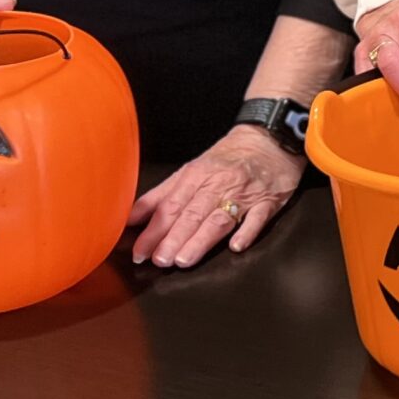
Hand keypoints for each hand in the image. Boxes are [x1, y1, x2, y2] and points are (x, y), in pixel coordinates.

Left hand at [128, 127, 302, 268]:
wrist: (268, 138)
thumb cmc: (227, 158)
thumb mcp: (191, 170)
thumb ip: (161, 195)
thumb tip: (131, 218)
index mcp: (196, 176)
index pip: (171, 206)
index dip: (154, 230)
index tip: (140, 251)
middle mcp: (217, 184)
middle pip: (192, 213)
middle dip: (174, 237)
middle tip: (159, 260)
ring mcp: (244, 193)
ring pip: (219, 218)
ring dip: (201, 239)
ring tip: (184, 260)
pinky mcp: (268, 201)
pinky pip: (258, 217)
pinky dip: (247, 231)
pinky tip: (236, 246)